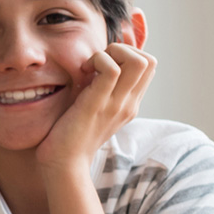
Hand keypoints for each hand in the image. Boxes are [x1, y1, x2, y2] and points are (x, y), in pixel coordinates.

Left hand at [36, 42, 154, 173]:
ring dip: (112, 52)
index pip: (149, 66)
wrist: (64, 165)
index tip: (102, 63)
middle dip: (122, 49)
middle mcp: (129, 103)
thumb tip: (96, 66)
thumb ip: (101, 90)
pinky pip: (111, 70)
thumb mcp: (94, 108)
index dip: (128, 53)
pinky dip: (98, 60)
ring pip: (138, 61)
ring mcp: (116, 104)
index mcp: (130, 104)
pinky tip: (82, 72)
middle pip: (149, 60)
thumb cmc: (71, 134)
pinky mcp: (97, 105)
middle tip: (97, 62)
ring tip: (90, 66)